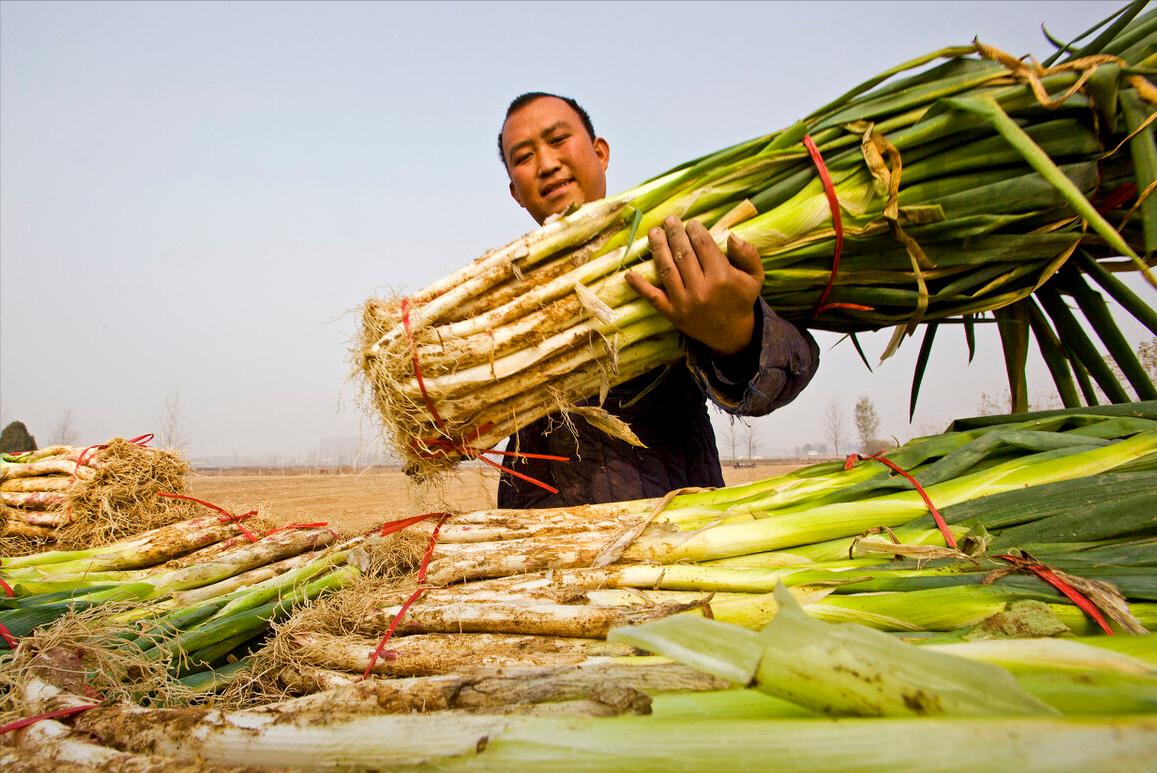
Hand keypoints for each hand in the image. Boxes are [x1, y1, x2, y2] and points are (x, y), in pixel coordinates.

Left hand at [626, 216, 764, 355]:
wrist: (730, 333)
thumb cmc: (740, 299)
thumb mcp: (755, 277)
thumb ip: (748, 254)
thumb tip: (732, 236)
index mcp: (722, 277)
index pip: (703, 246)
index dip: (695, 230)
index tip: (690, 223)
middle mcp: (701, 289)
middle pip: (683, 254)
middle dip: (675, 234)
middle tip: (669, 221)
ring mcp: (684, 302)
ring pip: (667, 270)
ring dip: (658, 249)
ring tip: (654, 233)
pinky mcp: (672, 314)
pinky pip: (653, 298)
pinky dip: (639, 286)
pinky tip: (628, 274)